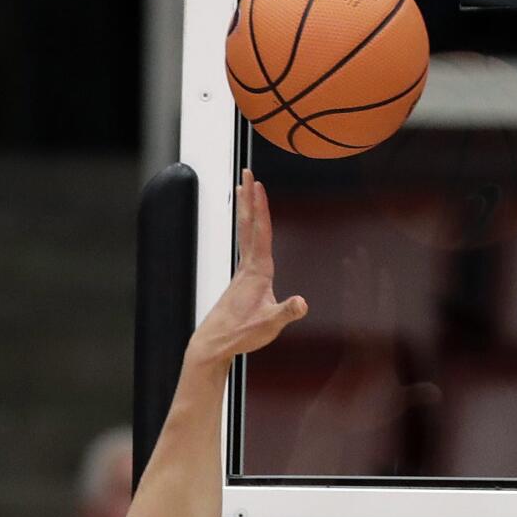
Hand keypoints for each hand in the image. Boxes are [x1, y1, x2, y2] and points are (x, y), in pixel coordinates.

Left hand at [189, 171, 306, 365]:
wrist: (214, 343)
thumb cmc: (241, 334)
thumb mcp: (269, 326)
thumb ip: (287, 312)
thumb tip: (302, 303)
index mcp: (257, 272)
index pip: (260, 233)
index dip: (261, 208)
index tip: (258, 184)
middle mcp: (247, 267)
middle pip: (248, 225)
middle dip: (249, 197)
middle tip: (247, 172)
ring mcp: (242, 273)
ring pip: (244, 233)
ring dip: (246, 209)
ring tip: (244, 190)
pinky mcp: (240, 281)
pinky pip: (245, 246)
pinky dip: (247, 230)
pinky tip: (249, 231)